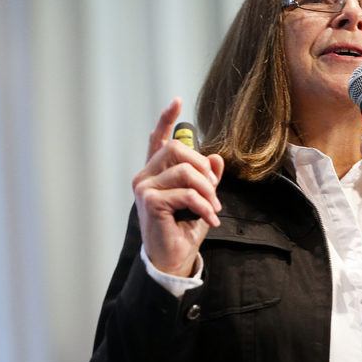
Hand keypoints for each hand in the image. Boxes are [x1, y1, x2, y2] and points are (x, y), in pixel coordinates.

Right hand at [133, 98, 224, 276]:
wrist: (173, 259)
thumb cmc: (183, 230)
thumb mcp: (202, 200)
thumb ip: (207, 179)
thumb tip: (217, 158)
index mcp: (156, 173)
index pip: (158, 139)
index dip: (167, 119)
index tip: (178, 101)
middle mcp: (145, 176)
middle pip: (178, 149)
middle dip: (203, 167)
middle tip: (214, 191)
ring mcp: (144, 188)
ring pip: (185, 171)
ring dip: (207, 191)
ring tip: (213, 209)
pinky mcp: (149, 202)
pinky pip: (186, 193)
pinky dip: (203, 206)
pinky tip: (210, 219)